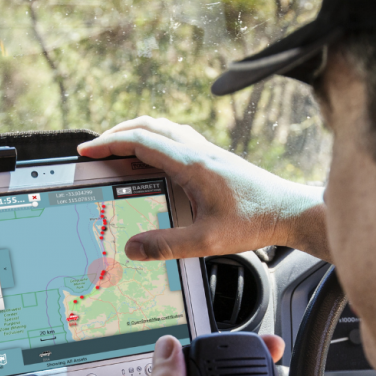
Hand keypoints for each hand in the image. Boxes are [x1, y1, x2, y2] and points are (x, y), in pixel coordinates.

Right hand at [77, 117, 329, 261]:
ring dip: (136, 133)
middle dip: (115, 134)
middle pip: (147, 126)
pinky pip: (178, 137)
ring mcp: (207, 151)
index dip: (108, 144)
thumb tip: (132, 249)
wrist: (288, 211)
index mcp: (190, 164)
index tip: (86, 151)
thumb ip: (166, 245)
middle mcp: (197, 151)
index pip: (139, 141)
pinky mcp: (215, 158)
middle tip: (95, 149)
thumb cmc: (253, 222)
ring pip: (163, 128)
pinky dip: (156, 139)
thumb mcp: (206, 241)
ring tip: (118, 149)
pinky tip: (157, 157)